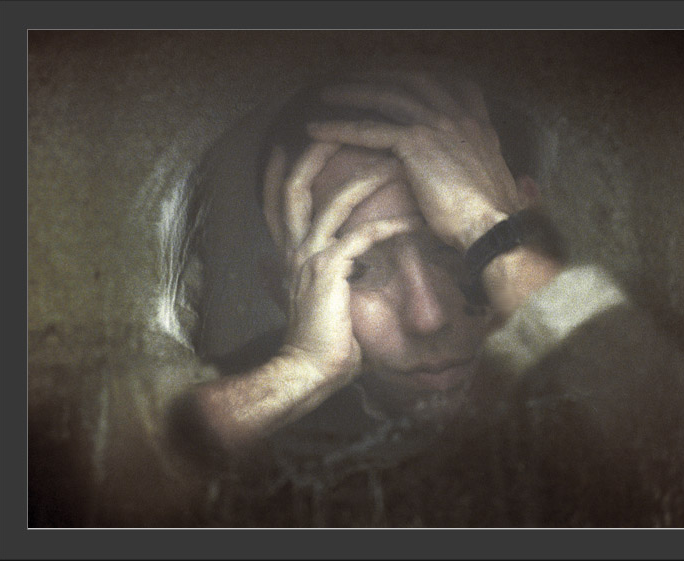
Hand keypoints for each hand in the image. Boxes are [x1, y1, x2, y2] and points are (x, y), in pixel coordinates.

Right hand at [262, 142, 416, 380]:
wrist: (308, 371)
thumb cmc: (315, 342)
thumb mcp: (298, 303)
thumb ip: (284, 280)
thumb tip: (270, 269)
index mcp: (287, 256)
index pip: (275, 205)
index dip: (275, 173)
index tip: (287, 147)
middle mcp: (293, 251)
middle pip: (294, 188)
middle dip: (313, 155)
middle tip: (336, 131)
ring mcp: (310, 258)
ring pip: (332, 201)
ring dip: (363, 178)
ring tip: (390, 161)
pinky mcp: (332, 270)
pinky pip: (364, 234)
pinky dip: (390, 222)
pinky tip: (413, 217)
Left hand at [306, 72, 523, 251]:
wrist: (492, 229)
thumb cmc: (490, 220)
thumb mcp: (495, 185)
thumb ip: (479, 168)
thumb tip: (477, 175)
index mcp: (478, 127)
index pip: (451, 85)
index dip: (422, 79)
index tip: (400, 77)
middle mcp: (459, 118)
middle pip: (414, 82)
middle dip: (382, 76)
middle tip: (356, 77)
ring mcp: (439, 127)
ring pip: (388, 97)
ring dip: (354, 93)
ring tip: (327, 94)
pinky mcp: (417, 143)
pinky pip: (369, 129)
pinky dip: (340, 127)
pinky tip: (317, 129)